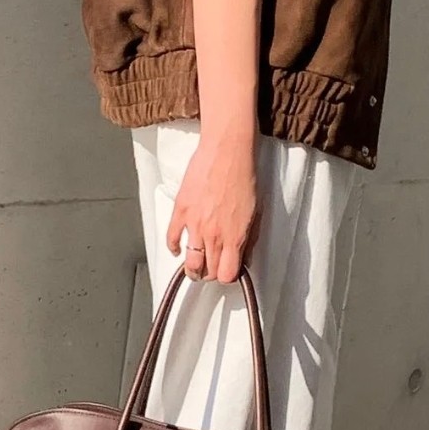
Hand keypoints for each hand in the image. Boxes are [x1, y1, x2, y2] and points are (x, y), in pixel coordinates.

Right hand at [167, 133, 257, 283]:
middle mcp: (214, 235)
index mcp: (235, 236)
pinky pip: (172, 238)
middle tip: (210, 271)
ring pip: (190, 262)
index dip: (227, 277)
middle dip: (210, 274)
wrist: (227, 152)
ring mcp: (195, 224)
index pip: (227, 274)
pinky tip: (177, 249)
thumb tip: (242, 255)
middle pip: (209, 271)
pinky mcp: (181, 211)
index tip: (227, 272)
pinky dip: (173, 248)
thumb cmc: (243, 177)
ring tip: (193, 268)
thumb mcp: (256, 212)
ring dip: (192, 269)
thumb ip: (248, 238)